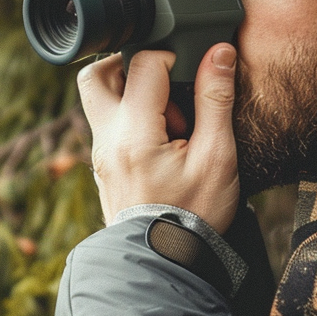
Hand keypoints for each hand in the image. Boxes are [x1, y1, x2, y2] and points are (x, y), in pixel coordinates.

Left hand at [77, 43, 239, 233]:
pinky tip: (163, 142)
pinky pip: (108, 126)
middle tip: (165, 80)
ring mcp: (100, 154)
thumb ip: (216, 99)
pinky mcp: (104, 167)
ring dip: (130, 93)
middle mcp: (107, 139)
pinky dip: (131, 120)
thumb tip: (219, 52)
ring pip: (100, 101)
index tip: (196, 75)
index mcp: (134, 133)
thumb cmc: (195, 214)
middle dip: (130, 64)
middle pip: (98, 74)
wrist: (167, 263)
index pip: (143, 63)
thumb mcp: (217, 156)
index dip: (173, 56)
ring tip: (168, 118)